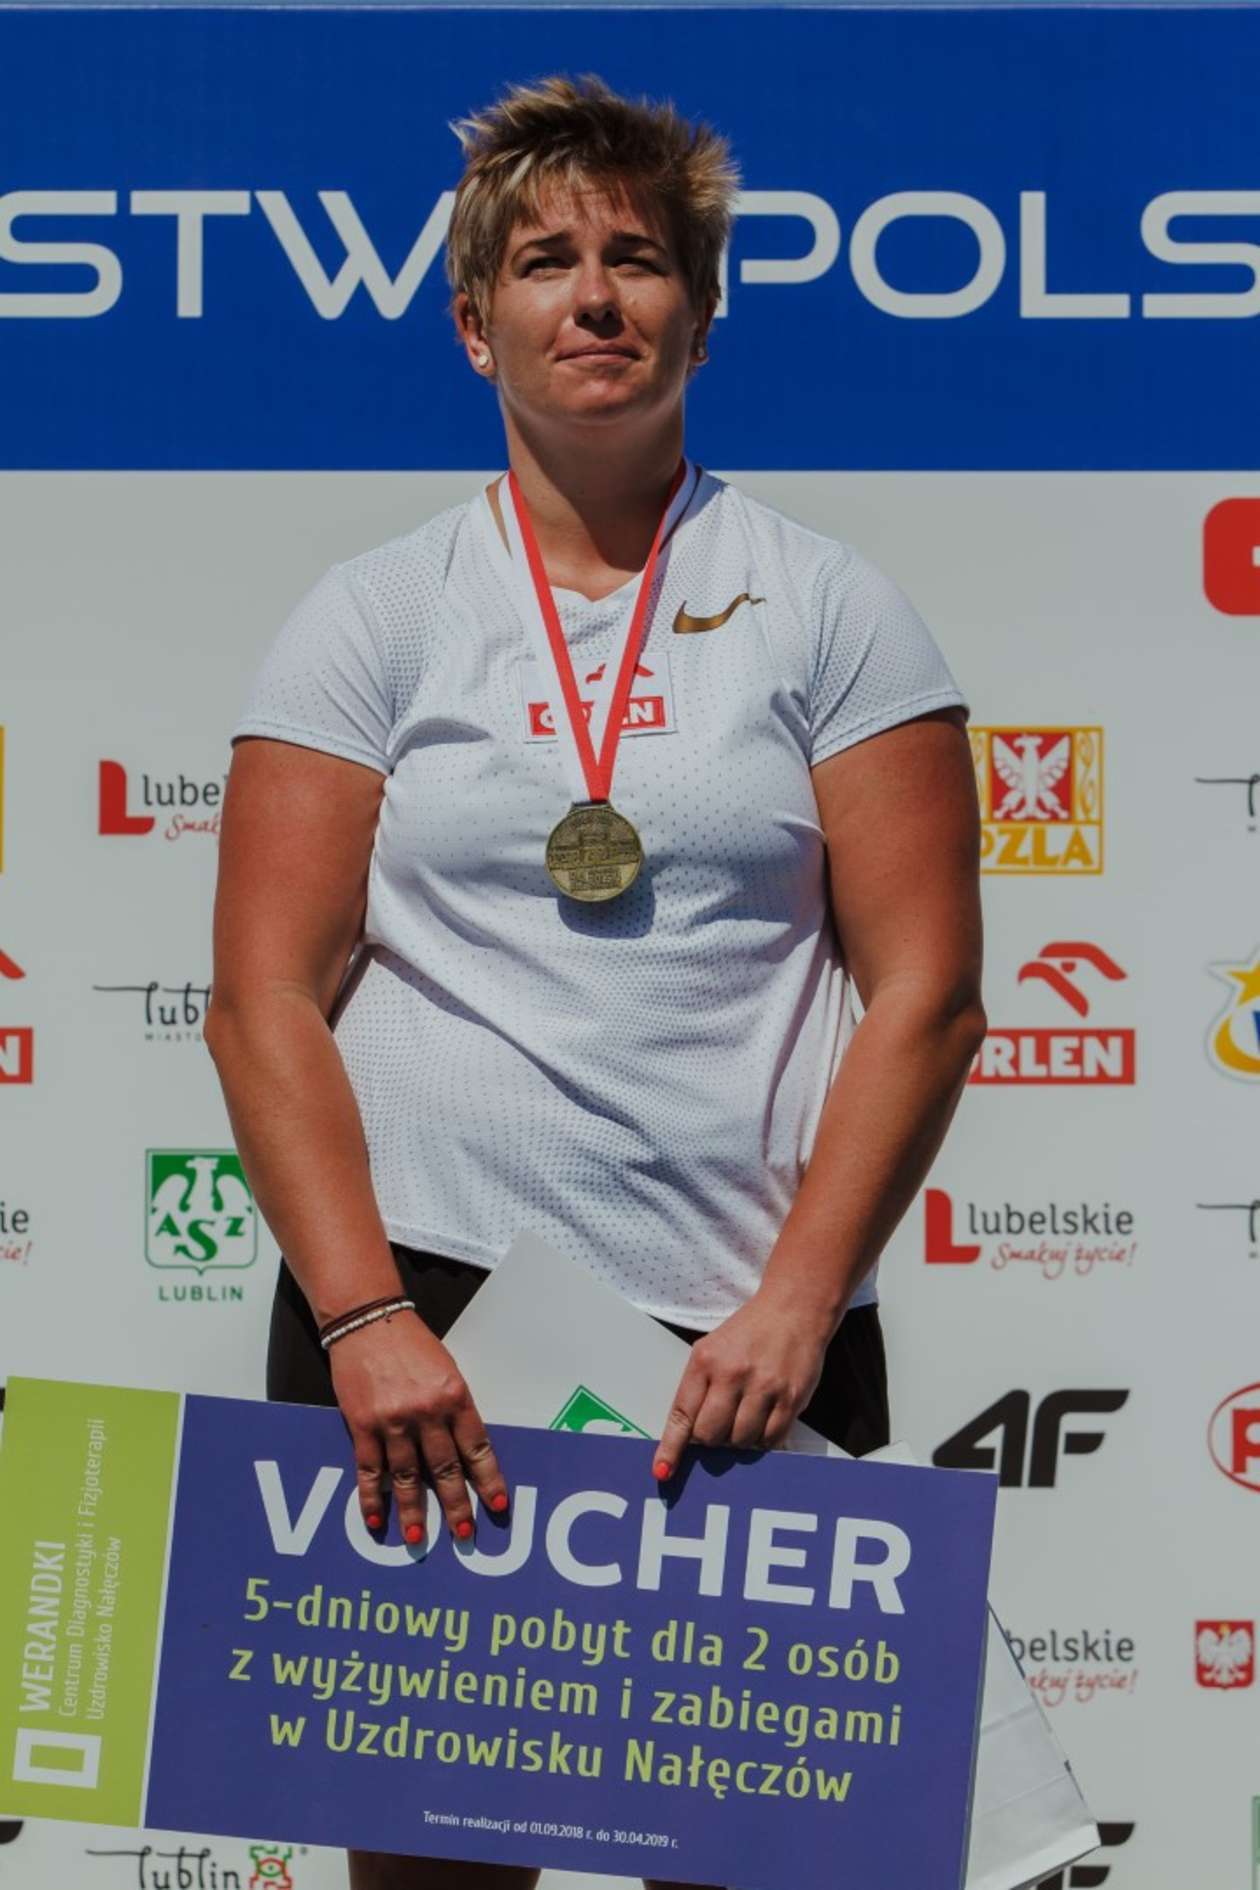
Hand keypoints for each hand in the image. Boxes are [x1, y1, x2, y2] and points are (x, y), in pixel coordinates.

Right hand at [328, 1311, 507, 1542]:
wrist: (369, 1320)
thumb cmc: (412, 1344)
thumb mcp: (446, 1370)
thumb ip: (454, 1408)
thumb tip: (463, 1449)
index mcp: (454, 1396)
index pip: (477, 1446)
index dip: (488, 1478)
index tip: (497, 1504)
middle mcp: (426, 1412)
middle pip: (444, 1468)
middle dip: (455, 1504)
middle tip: (464, 1533)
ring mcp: (393, 1420)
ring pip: (406, 1476)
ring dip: (413, 1510)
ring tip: (420, 1536)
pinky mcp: (362, 1424)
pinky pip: (369, 1469)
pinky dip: (372, 1497)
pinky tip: (377, 1519)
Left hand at [653, 1290, 832, 1478]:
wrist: (794, 1309)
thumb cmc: (748, 1332)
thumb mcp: (711, 1349)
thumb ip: (699, 1387)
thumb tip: (689, 1435)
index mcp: (706, 1360)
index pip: (682, 1414)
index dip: (672, 1447)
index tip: (663, 1470)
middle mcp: (733, 1374)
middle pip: (711, 1435)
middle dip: (712, 1439)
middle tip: (721, 1425)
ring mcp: (765, 1387)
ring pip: (741, 1441)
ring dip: (739, 1439)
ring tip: (746, 1417)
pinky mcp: (792, 1398)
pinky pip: (771, 1439)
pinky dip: (764, 1439)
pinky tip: (764, 1422)